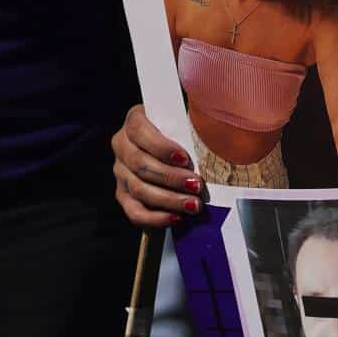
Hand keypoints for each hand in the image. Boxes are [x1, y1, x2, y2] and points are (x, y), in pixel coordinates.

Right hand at [112, 104, 202, 227]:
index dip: (161, 147)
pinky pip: (134, 211)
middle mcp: (122, 146)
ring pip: (139, 189)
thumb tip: (217, 133)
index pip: (140, 132)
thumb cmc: (185, 128)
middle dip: (171, 178)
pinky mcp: (123, 194)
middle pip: (141, 164)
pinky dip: (155, 218)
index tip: (185, 159)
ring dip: (168, 199)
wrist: (175, 145)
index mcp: (134, 121)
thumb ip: (194, 122)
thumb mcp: (187, 119)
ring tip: (193, 205)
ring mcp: (120, 172)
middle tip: (197, 185)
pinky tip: (176, 218)